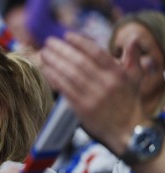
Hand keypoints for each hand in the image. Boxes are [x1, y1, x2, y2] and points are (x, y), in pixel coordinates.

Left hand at [40, 32, 144, 154]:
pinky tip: (46, 70)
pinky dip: (54, 78)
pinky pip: (65, 90)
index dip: (80, 42)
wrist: (127, 130)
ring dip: (54, 62)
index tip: (67, 36)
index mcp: (117, 74)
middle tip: (49, 42)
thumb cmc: (129, 102)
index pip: (96, 52)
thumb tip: (130, 38)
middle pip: (79, 62)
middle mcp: (105, 84)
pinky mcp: (82, 108)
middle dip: (62, 50)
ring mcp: (93, 97)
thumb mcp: (136, 78)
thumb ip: (132, 57)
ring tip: (44, 54)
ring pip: (70, 75)